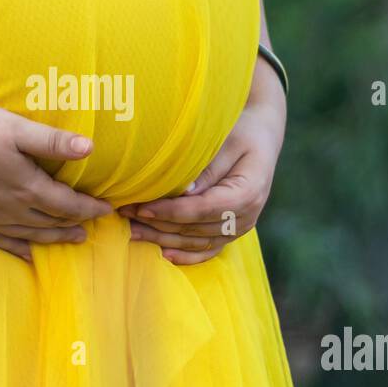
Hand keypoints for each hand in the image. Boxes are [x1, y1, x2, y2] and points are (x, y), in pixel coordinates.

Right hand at [0, 95, 112, 261]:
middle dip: (73, 225)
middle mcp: (11, 209)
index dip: (89, 208)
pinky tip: (26, 254)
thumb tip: (90, 148)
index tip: (106, 210)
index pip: (68, 204)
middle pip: (50, 223)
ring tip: (69, 240)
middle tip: (90, 229)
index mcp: (27, 187)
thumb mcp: (16, 128)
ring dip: (52, 238)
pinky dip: (18, 248)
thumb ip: (53, 141)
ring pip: (28, 235)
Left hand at [118, 61, 286, 265]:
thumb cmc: (242, 131)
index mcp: (247, 193)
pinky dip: (186, 255)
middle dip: (157, 224)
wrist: (262, 136)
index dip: (169, 212)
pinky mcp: (233, 231)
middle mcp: (247, 217)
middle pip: (195, 229)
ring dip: (163, 239)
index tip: (141, 208)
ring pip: (197, 242)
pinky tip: (163, 254)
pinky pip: (209, 249)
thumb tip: (184, 193)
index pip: (201, 209)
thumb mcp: (227, 141)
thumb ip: (208, 169)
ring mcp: (240, 227)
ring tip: (132, 231)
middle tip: (125, 215)